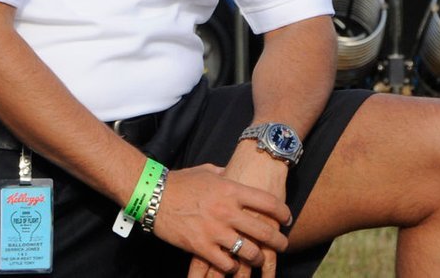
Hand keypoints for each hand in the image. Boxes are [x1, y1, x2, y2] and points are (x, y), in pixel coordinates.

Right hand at [150, 164, 288, 277]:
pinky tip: (234, 266)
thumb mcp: (207, 172)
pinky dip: (233, 268)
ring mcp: (214, 230)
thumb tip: (235, 174)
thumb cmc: (180, 181)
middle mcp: (226, 211)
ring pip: (249, 252)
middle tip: (282, 244)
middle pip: (264, 231)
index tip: (287, 219)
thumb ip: (225, 175)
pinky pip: (227, 264)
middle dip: (279, 241)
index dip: (283, 212)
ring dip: (257, 258)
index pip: (268, 202)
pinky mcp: (201, 246)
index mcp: (230, 189)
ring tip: (259, 259)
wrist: (153, 194)